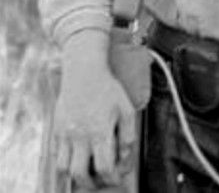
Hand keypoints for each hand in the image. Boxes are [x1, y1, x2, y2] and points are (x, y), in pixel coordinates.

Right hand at [54, 36, 135, 188]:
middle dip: (91, 184)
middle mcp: (80, 135)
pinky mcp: (56, 129)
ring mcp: (65, 133)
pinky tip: (76, 155)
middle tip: (99, 180)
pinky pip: (56, 154)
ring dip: (75, 174)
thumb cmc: (108, 89)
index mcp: (100, 131)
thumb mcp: (126, 109)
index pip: (104, 168)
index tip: (116, 178)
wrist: (84, 71)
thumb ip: (128, 136)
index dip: (112, 179)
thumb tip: (124, 157)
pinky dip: (65, 161)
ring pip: (63, 168)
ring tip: (86, 169)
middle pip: (80, 174)